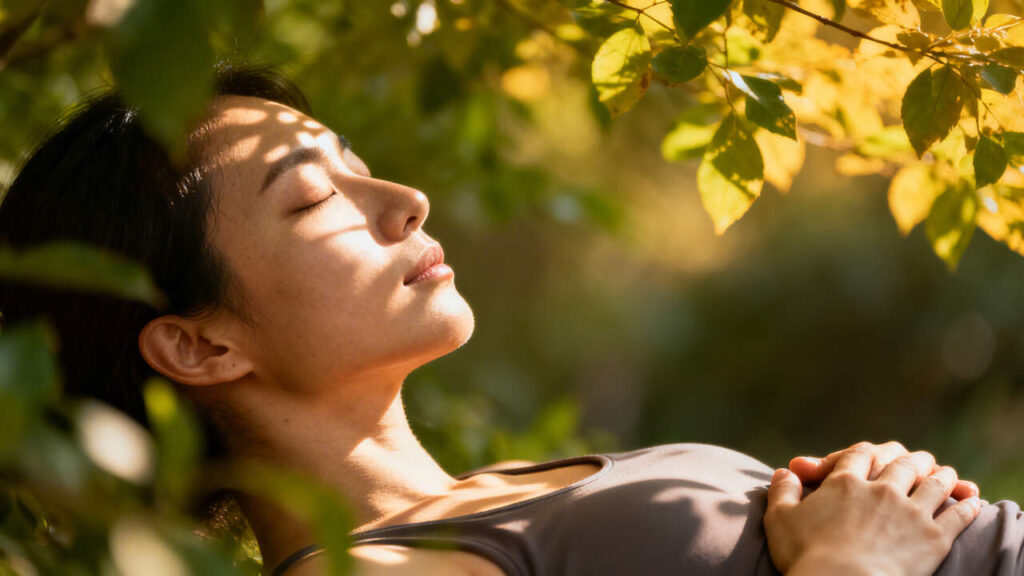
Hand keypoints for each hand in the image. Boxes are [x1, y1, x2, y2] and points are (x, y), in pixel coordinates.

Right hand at [764, 448, 981, 575]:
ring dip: (942, 475)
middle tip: (920, 458)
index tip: (874, 453)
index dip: (867, 451)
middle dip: (912, 459)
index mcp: (845, 483)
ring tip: (946, 473)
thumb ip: (782, 491)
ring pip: (934, 483)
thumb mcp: (780, 519)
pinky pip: (957, 515)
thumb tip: (783, 472)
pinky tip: (971, 500)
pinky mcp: (934, 538)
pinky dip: (966, 505)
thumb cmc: (806, 556)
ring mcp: (911, 512)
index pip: (860, 454)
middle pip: (903, 463)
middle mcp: (882, 490)